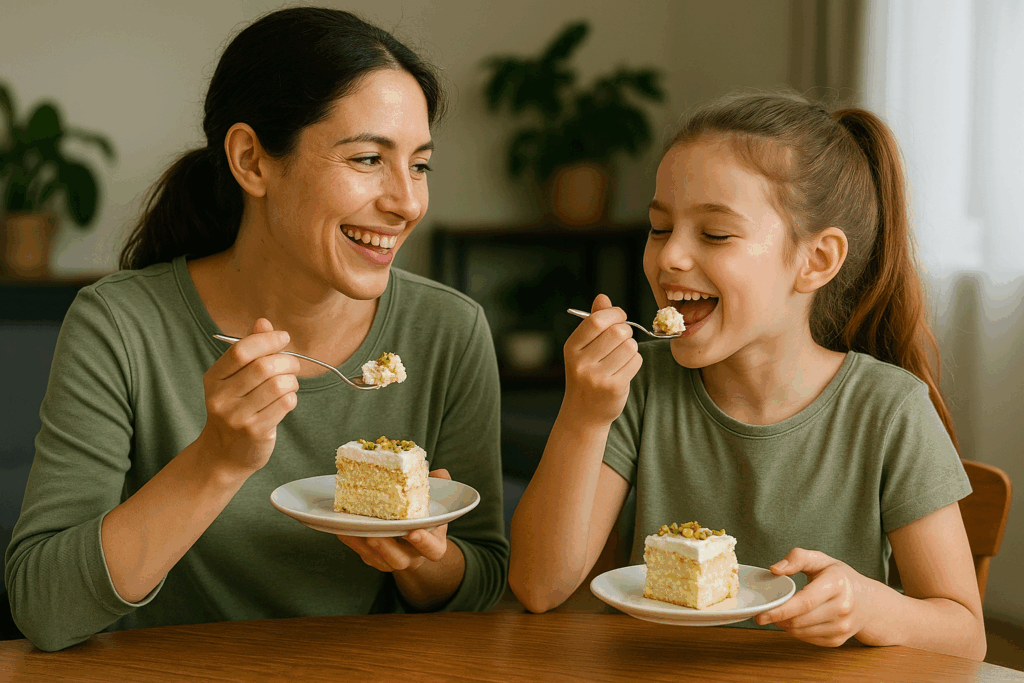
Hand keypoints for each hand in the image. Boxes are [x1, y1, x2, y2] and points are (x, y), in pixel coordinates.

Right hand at [197, 318, 299, 474]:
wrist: (223, 454)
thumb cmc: (235, 409)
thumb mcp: (234, 379)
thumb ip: (249, 350)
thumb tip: (263, 322)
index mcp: (213, 378)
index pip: (241, 351)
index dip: (267, 340)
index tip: (283, 337)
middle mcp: (221, 397)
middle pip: (264, 367)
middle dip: (287, 361)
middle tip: (293, 365)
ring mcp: (237, 416)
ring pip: (278, 385)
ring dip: (292, 381)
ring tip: (289, 384)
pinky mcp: (255, 431)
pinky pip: (285, 404)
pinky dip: (292, 398)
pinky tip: (286, 401)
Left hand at [336, 469, 451, 572]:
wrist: (414, 540)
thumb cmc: (426, 518)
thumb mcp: (437, 505)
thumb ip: (440, 489)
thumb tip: (440, 473)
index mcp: (433, 545)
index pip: (432, 550)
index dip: (424, 543)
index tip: (414, 532)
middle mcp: (412, 557)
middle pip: (400, 560)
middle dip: (388, 549)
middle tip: (377, 535)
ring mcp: (391, 560)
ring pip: (378, 560)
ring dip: (366, 546)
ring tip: (358, 529)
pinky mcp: (374, 558)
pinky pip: (362, 553)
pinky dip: (352, 541)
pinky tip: (344, 528)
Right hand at [562, 294, 641, 426]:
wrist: (584, 413)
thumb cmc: (586, 374)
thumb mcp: (583, 348)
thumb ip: (593, 321)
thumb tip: (603, 297)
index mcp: (572, 348)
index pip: (597, 321)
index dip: (614, 314)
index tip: (619, 317)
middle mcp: (581, 362)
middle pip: (617, 332)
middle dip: (626, 330)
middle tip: (622, 338)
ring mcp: (597, 377)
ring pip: (630, 346)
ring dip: (631, 347)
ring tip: (621, 356)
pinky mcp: (614, 388)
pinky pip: (636, 361)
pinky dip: (635, 361)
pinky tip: (624, 368)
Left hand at [754, 548, 868, 647]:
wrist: (868, 602)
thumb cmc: (840, 578)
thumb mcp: (821, 560)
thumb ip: (797, 558)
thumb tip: (775, 569)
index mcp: (837, 584)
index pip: (805, 602)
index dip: (781, 610)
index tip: (761, 613)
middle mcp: (842, 608)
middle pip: (800, 620)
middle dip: (778, 618)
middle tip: (764, 613)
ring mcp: (842, 627)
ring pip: (802, 632)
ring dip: (785, 626)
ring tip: (779, 614)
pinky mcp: (838, 640)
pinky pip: (808, 639)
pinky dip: (796, 632)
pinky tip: (794, 621)